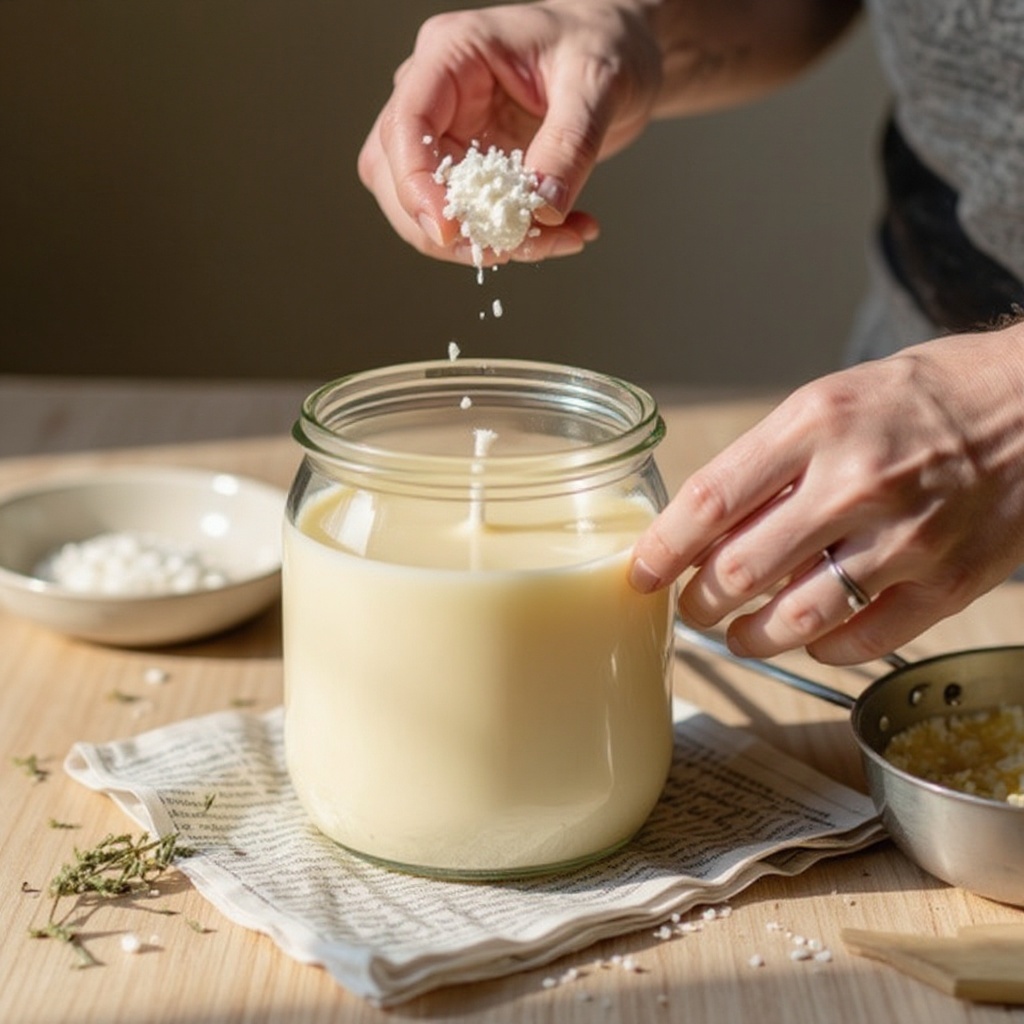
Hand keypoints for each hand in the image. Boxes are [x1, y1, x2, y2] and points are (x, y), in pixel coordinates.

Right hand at [356, 1, 664, 266]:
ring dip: (481, 242)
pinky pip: (470, 219)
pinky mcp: (470, 168)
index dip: (415, 183)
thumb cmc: (603, 42)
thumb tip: (542, 209)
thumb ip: (570, 144)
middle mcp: (437, 94)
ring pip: (423, 208)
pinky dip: (512, 240)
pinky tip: (564, 232)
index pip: (406, 123)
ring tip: (559, 238)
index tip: (449, 230)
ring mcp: (448, 133)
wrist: (620, 52)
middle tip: (514, 246)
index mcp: (453, 53)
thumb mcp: (596, 83)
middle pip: (394, 174)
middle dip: (446, 227)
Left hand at [630, 328, 1023, 663]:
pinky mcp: (950, 582)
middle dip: (698, 602)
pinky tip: (811, 638)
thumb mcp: (832, 400)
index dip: (661, 549)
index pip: (709, 502)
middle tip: (690, 607)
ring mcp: (907, 537)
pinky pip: (864, 639)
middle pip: (740, 570)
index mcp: (815, 423)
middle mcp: (856, 482)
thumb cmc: (925, 397)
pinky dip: (824, 648)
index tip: (639, 574)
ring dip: (750, 637)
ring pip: (796, 618)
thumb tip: (702, 525)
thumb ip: (769, 463)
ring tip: (738, 635)